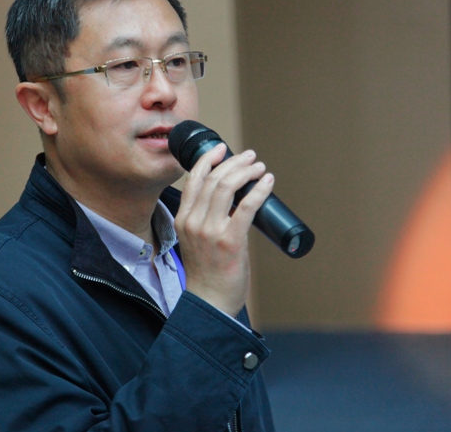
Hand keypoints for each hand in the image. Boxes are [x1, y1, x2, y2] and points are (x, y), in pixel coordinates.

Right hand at [174, 144, 273, 315]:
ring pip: (227, 187)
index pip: (193, 180)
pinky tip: (267, 182)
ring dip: (246, 172)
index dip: (208, 160)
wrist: (210, 301)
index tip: (220, 149)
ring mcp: (210, 231)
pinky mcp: (230, 241)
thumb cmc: (207, 273)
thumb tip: (231, 201)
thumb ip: (204, 220)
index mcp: (183, 220)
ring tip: (259, 167)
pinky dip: (259, 190)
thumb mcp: (195, 241)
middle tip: (250, 157)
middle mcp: (193, 222)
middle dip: (233, 162)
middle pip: (213, 179)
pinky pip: (246, 206)